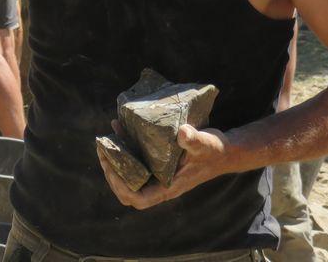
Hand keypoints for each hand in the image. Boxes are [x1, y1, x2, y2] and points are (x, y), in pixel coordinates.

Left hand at [96, 123, 232, 209]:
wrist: (225, 150)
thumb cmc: (214, 150)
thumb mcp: (204, 143)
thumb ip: (193, 139)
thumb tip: (182, 132)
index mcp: (169, 187)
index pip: (138, 199)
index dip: (121, 188)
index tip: (111, 168)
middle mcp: (161, 183)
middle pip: (128, 190)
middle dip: (112, 173)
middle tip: (102, 151)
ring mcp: (158, 174)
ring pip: (129, 175)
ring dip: (114, 161)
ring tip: (105, 141)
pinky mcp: (157, 162)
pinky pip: (135, 160)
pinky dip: (124, 147)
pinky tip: (119, 128)